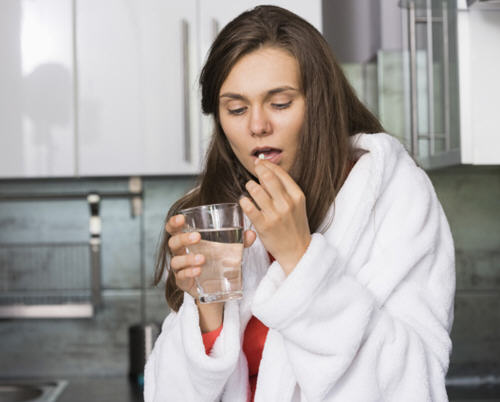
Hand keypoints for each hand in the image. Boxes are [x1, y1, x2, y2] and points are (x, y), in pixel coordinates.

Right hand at [166, 213, 255, 332]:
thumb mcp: (229, 249)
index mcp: (186, 240)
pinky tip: (198, 271)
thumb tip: (250, 234)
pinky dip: (189, 273)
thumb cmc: (217, 261)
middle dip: (183, 238)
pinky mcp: (183, 282)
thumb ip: (239, 241)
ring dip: (188, 258)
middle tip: (198, 237)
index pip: (173, 228)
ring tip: (202, 258)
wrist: (215, 287)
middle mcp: (180, 252)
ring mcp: (180, 268)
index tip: (181, 219)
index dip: (174, 222)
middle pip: (173, 242)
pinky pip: (181, 277)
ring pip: (176, 261)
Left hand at [239, 158, 310, 275]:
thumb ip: (285, 189)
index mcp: (297, 196)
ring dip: (250, 185)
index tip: (260, 162)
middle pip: (268, 177)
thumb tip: (268, 170)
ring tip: (250, 187)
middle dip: (258, 169)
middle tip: (253, 167)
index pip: (280, 173)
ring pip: (256, 190)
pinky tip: (244, 201)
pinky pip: (249, 208)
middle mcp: (287, 204)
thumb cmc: (294, 226)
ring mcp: (275, 215)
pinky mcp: (264, 226)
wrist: (297, 250)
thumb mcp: (297, 204)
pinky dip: (244, 201)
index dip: (267, 164)